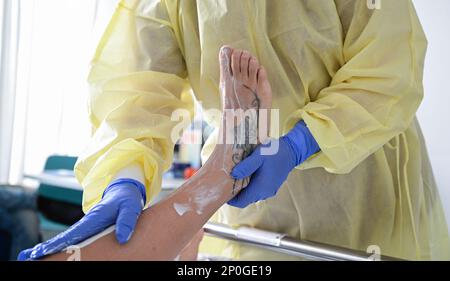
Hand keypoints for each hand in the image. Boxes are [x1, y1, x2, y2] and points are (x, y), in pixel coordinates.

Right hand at [17, 178, 145, 259]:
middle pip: (64, 238)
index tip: (41, 250)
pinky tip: (54, 254)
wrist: (124, 191)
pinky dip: (61, 247)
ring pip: (67, 240)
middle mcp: (87, 223)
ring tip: (33, 258)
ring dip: (50, 248)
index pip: (73, 233)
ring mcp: (87, 227)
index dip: (57, 243)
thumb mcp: (131, 207)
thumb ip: (127, 221)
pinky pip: (74, 240)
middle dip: (46, 247)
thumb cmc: (127, 200)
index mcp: (94, 218)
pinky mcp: (90, 230)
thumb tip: (122, 238)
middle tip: (27, 257)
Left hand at [228, 120, 319, 207]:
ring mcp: (269, 190)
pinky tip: (245, 174)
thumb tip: (233, 174)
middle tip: (225, 182)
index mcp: (261, 187)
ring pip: (251, 194)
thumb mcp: (258, 156)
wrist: (292, 151)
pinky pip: (257, 189)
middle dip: (235, 193)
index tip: (221, 191)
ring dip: (242, 188)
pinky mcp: (271, 185)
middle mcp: (265, 192)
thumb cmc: (275, 152)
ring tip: (233, 177)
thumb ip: (246, 166)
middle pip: (245, 198)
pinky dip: (249, 185)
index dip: (230, 200)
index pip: (241, 202)